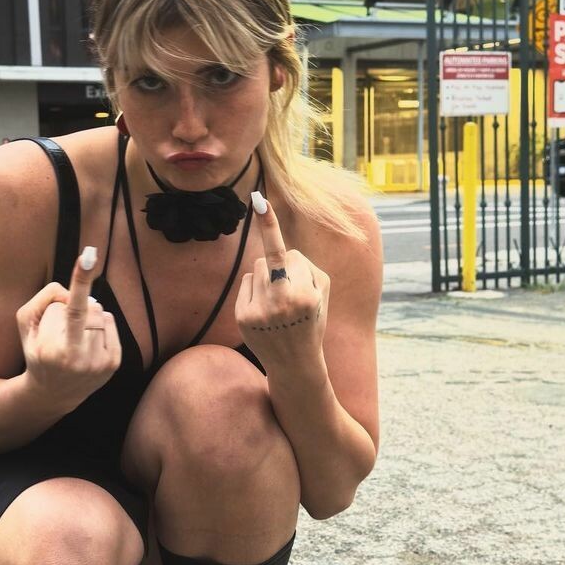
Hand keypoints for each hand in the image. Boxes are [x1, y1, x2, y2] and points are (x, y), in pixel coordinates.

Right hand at [16, 246, 121, 407]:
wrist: (53, 394)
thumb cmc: (37, 352)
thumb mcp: (26, 324)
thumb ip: (44, 299)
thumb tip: (75, 293)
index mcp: (55, 351)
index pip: (72, 309)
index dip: (80, 281)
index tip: (88, 256)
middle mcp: (81, 359)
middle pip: (85, 306)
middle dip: (71, 309)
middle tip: (60, 332)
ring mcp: (100, 363)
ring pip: (99, 312)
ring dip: (86, 316)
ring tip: (73, 338)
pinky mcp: (113, 363)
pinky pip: (109, 321)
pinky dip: (98, 323)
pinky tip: (87, 340)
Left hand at [235, 193, 328, 371]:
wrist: (295, 363)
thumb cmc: (312, 320)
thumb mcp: (322, 293)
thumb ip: (306, 266)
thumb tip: (279, 250)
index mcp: (303, 294)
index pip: (286, 253)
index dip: (270, 224)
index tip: (258, 201)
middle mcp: (278, 301)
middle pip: (271, 257)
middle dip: (281, 268)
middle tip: (290, 294)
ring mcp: (257, 310)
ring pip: (256, 268)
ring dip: (267, 278)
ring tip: (278, 303)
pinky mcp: (242, 317)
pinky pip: (246, 283)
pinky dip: (254, 290)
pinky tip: (264, 311)